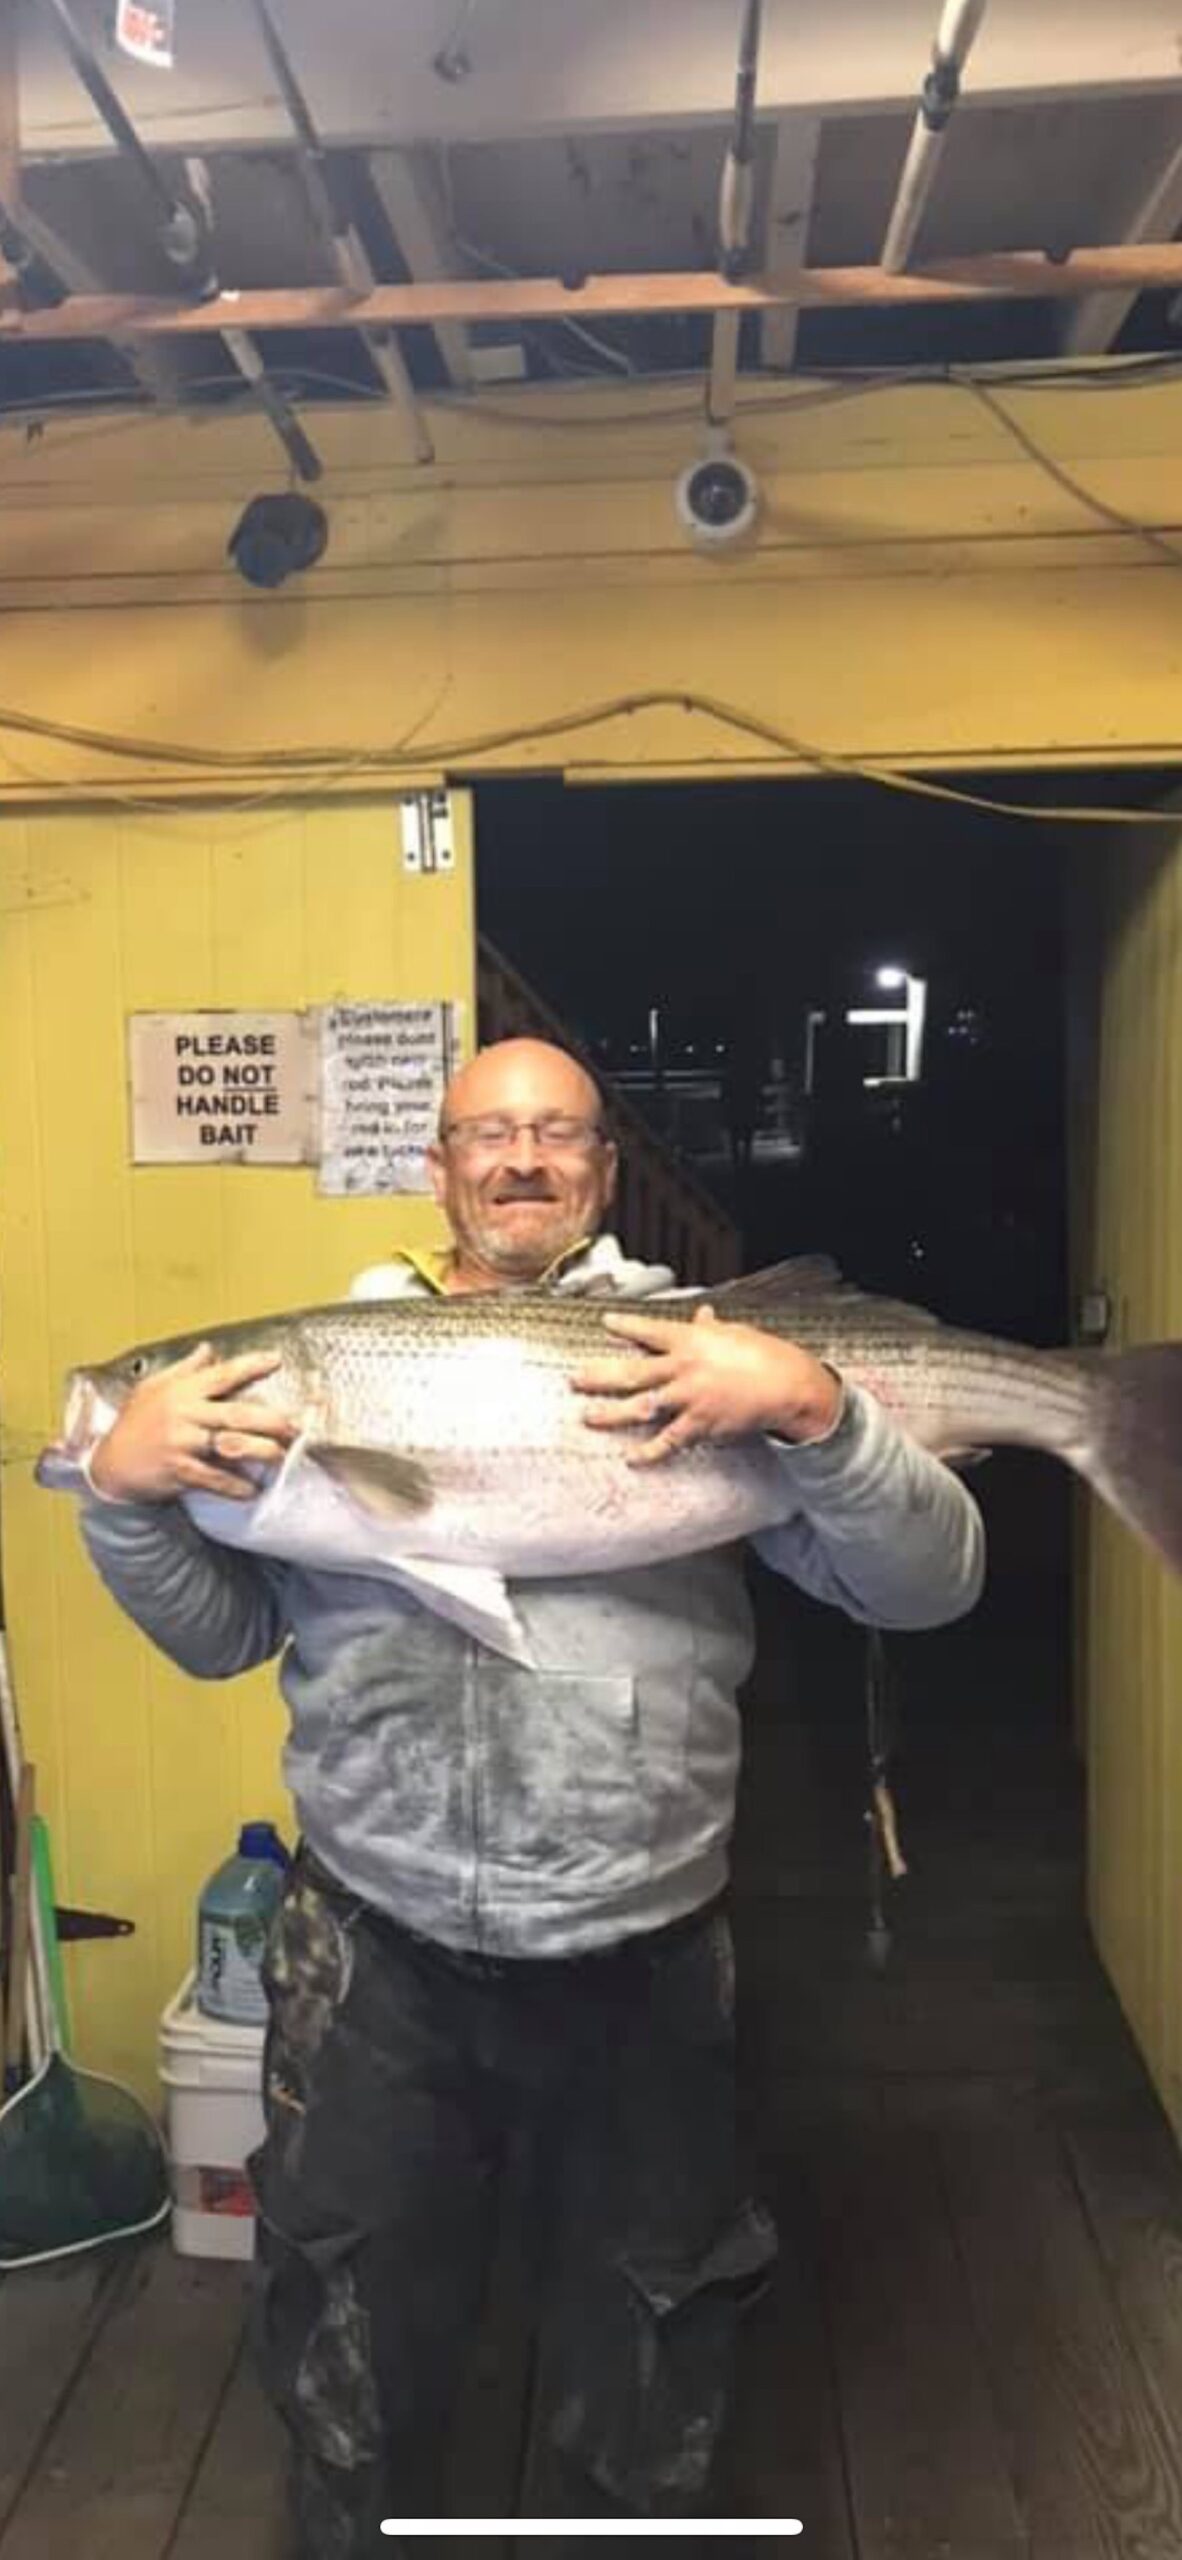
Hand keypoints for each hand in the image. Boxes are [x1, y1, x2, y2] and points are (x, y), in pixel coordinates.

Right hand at [87, 1344, 297, 1503]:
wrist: (109, 1465)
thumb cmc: (132, 1425)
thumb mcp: (152, 1388)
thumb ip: (183, 1369)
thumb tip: (208, 1350)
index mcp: (181, 1392)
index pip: (222, 1374)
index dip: (250, 1366)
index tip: (276, 1361)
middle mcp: (184, 1415)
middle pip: (236, 1413)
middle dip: (270, 1419)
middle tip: (294, 1425)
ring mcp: (181, 1443)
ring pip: (230, 1445)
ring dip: (260, 1451)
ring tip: (280, 1454)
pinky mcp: (178, 1470)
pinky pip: (213, 1478)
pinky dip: (234, 1485)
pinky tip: (252, 1489)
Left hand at [571, 1305, 842, 1465]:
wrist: (788, 1386)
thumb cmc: (763, 1355)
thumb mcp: (735, 1334)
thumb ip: (711, 1327)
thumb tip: (702, 1314)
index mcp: (690, 1340)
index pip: (649, 1331)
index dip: (625, 1326)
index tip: (604, 1323)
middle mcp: (683, 1369)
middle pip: (632, 1372)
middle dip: (600, 1376)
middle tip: (575, 1379)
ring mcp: (689, 1398)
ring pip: (641, 1407)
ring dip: (611, 1413)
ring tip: (588, 1416)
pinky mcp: (701, 1424)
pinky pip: (669, 1440)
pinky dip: (649, 1452)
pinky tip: (631, 1458)